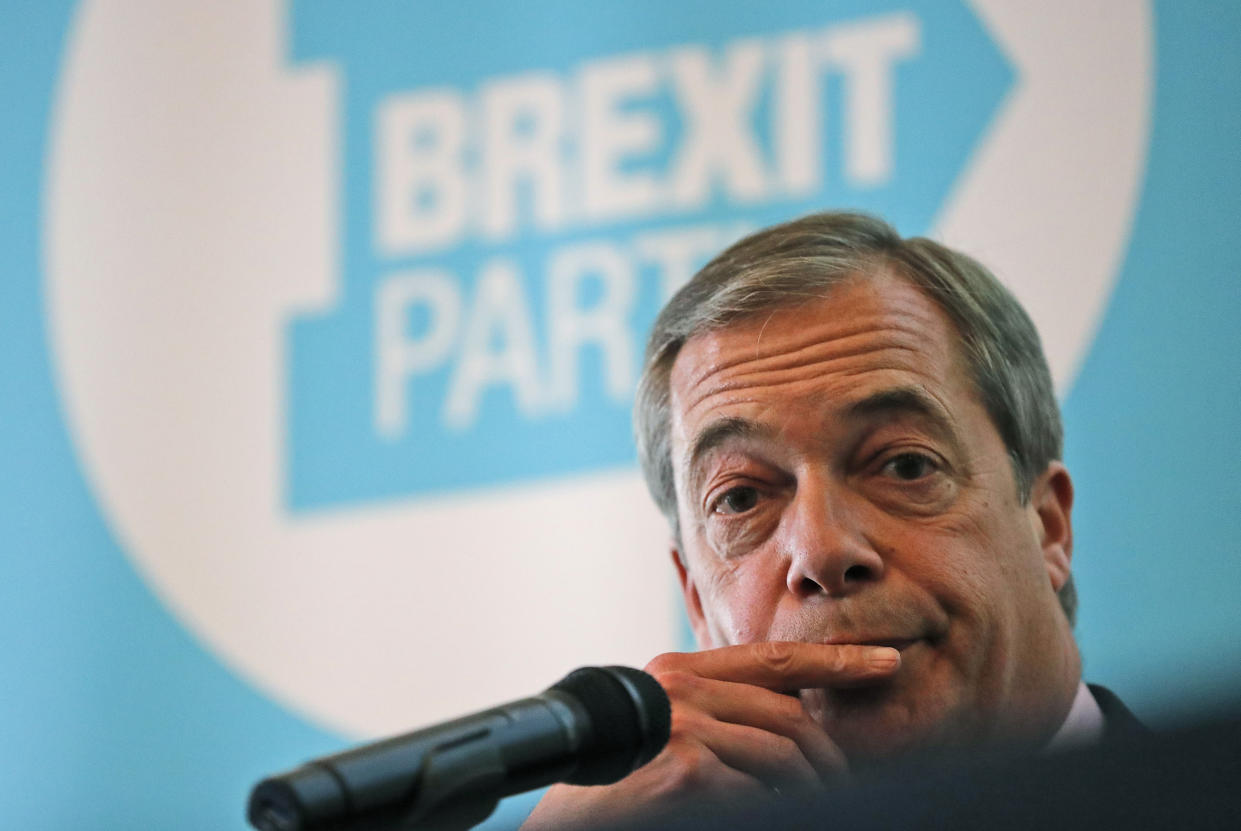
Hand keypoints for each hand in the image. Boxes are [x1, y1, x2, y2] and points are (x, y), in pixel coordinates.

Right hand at [520, 641, 899, 829]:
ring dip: (807, 789)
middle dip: (828, 757)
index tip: (886, 664)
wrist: (571, 822)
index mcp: (680, 671)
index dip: (835, 660)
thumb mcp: (672, 730)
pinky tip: (758, 813)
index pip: (774, 658)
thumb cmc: (622, 785)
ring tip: (809, 804)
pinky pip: (760, 790)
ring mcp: (683, 724)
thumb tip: (794, 717)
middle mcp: (680, 686)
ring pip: (784, 755)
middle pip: (790, 715)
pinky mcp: (688, 767)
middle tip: (844, 785)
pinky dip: (772, 807)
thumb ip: (720, 709)